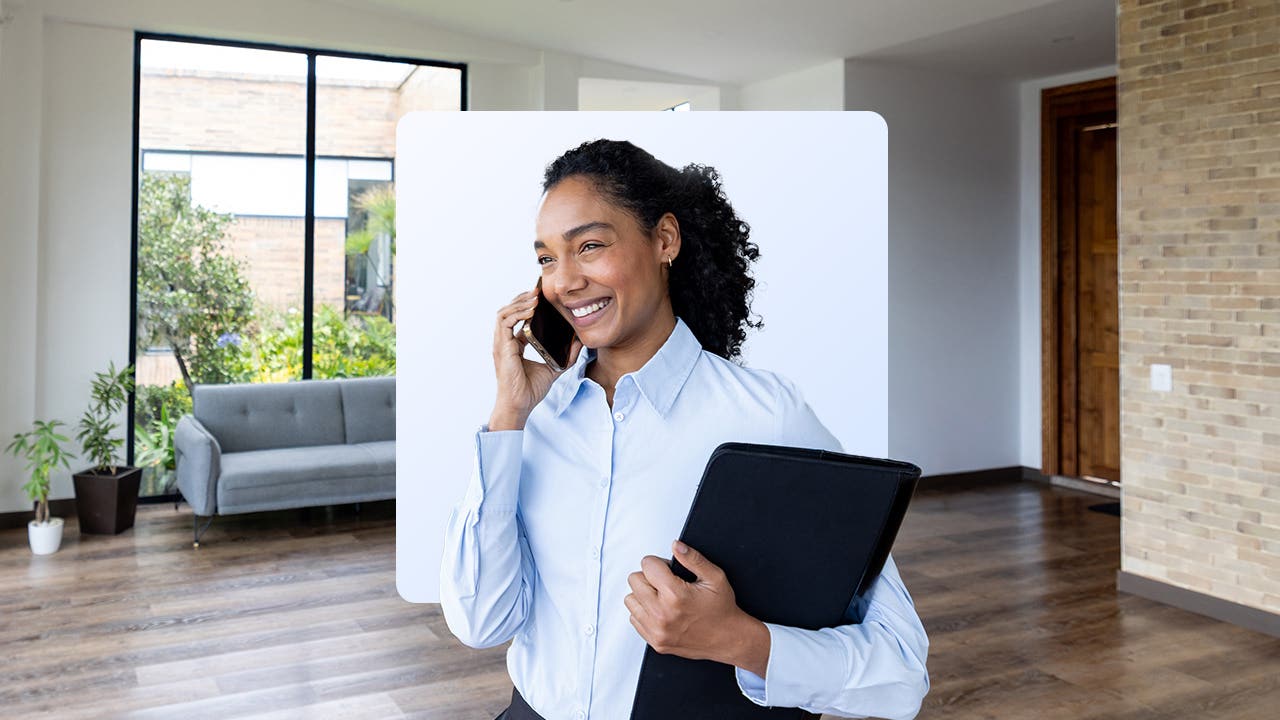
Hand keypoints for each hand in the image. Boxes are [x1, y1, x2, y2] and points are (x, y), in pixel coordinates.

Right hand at [490, 288, 582, 430]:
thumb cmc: (530, 390)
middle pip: (508, 311)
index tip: (540, 297)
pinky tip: (531, 310)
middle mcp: (505, 343)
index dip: (526, 306)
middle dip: (522, 298)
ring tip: (535, 297)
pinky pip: (505, 322)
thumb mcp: (553, 368)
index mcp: (513, 346)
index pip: (516, 319)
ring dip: (519, 302)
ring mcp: (501, 344)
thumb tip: (580, 342)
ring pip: (503, 313)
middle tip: (538, 290)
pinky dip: (517, 313)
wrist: (520, 405)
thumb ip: (566, 355)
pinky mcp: (502, 347)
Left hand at [624, 541, 771, 676]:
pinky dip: (644, 612)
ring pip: (631, 599)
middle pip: (635, 580)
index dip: (659, 563)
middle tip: (667, 583)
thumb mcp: (714, 577)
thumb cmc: (722, 609)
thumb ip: (693, 558)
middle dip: (649, 577)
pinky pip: (634, 619)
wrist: (728, 639)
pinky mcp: (655, 641)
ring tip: (663, 598)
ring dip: (644, 595)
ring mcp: (656, 630)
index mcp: (675, 595)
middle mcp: (662, 614)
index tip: (669, 570)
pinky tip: (661, 611)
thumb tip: (676, 545)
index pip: (647, 565)